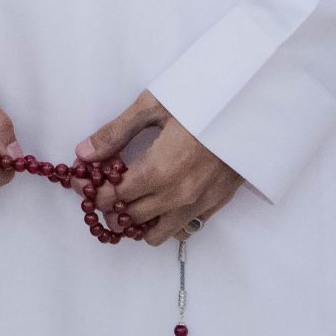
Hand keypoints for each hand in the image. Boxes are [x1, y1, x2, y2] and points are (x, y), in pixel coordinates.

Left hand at [77, 91, 245, 246]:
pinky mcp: (215, 205)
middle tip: (100, 190)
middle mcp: (177, 195)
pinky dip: (165, 223)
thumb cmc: (203, 102)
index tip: (83, 183)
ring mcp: (198, 204)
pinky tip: (158, 204)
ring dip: (137, 223)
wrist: (252, 109)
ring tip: (128, 203)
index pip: (115, 197)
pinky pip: (183, 230)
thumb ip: (116, 133)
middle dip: (109, 207)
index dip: (94, 192)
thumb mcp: (154, 107)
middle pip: (130, 218)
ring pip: (156, 234)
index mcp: (159, 171)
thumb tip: (84, 153)